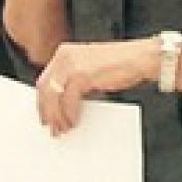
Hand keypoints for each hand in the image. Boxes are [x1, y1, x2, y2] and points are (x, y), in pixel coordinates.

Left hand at [36, 38, 156, 134]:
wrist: (139, 58)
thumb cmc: (119, 64)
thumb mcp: (89, 69)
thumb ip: (74, 80)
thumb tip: (63, 104)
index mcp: (64, 53)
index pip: (44, 80)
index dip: (42, 101)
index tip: (44, 115)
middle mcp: (64, 56)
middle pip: (45, 88)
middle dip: (46, 111)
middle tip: (51, 127)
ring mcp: (72, 64)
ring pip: (53, 95)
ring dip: (56, 116)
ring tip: (62, 128)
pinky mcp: (81, 74)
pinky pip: (67, 100)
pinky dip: (69, 114)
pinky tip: (73, 122)